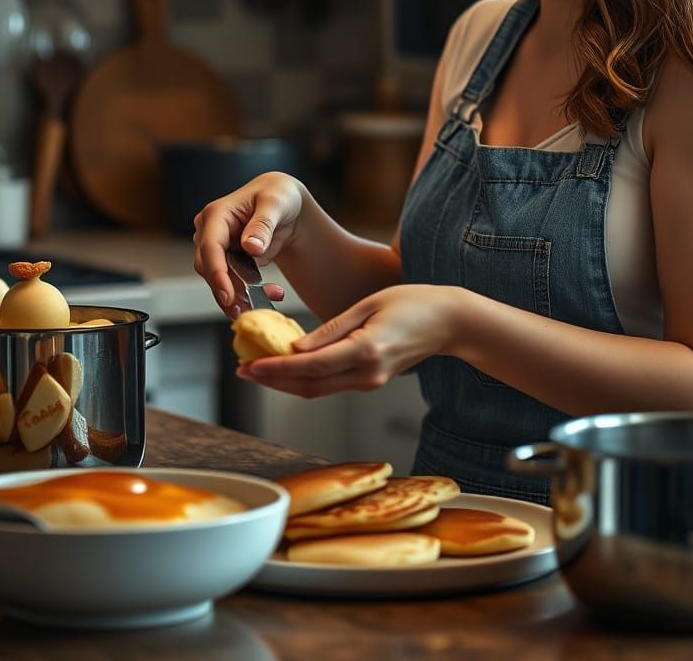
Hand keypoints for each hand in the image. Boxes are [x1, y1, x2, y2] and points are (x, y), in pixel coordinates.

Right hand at [193, 171, 304, 317]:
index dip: (216, 272)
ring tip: (275, 294)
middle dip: (231, 290)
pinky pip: (233, 284)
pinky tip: (273, 293)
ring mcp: (217, 250)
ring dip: (244, 295)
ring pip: (220, 282)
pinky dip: (251, 293)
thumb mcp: (276, 203)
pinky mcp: (228, 263)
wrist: (287, 206)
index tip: (228, 295)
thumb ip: (263, 224)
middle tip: (254, 306)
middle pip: (209, 269)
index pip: (209, 246)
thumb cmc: (278, 196)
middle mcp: (210, 233)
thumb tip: (251, 247)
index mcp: (216, 215)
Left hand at [237, 284, 460, 396]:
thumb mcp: (369, 305)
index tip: (249, 365)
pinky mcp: (371, 380)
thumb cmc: (413, 303)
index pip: (311, 366)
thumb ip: (332, 328)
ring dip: (286, 382)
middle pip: (309, 386)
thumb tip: (297, 346)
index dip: (276, 369)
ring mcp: (370, 382)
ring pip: (318, 390)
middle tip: (243, 370)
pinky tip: (288, 366)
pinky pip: (331, 384)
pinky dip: (306, 378)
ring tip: (257, 369)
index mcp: (365, 351)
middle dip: (273, 381)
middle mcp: (367, 374)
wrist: (449, 322)